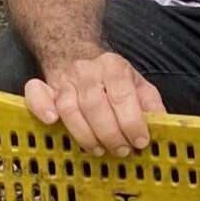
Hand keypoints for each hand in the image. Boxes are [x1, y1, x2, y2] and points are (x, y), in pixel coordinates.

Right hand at [25, 52, 163, 154]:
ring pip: (69, 107)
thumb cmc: (109, 76)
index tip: (139, 141)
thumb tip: (164, 126)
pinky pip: (36, 94)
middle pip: (95, 105)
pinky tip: (51, 121)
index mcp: (114, 68)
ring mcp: (64, 79)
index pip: (122, 96)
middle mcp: (87, 71)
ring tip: (98, 149)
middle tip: (120, 150)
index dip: (131, 122)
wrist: (73, 51)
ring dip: (84, 134)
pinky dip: (40, 107)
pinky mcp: (45, 86)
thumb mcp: (136, 83)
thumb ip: (150, 103)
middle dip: (109, 133)